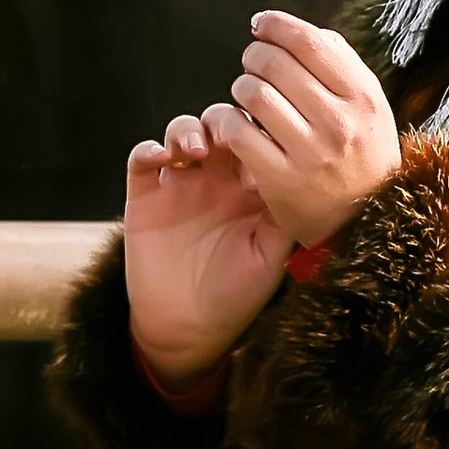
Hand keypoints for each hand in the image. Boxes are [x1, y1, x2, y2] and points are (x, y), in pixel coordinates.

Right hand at [122, 116, 293, 388]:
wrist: (188, 328)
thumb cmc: (237, 294)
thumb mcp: (271, 256)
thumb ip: (285, 216)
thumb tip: (306, 174)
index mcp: (250, 188)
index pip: (258, 139)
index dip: (262, 128)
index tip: (268, 136)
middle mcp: (216, 179)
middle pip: (220, 124)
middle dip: (225, 119)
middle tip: (230, 135)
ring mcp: (179, 184)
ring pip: (182, 131)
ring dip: (188, 129)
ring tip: (197, 150)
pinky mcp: (145, 197)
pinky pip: (141, 158)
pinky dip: (149, 148)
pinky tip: (162, 158)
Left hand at [206, 10, 401, 246]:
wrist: (368, 222)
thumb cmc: (363, 155)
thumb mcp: (370, 108)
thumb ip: (342, 66)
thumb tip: (297, 31)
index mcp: (363, 98)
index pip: (310, 42)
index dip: (277, 25)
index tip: (262, 24)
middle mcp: (340, 123)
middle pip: (276, 63)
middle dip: (255, 55)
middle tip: (253, 63)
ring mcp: (311, 154)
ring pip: (253, 93)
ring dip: (241, 87)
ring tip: (247, 94)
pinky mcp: (282, 181)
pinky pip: (238, 132)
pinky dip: (230, 121)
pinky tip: (239, 124)